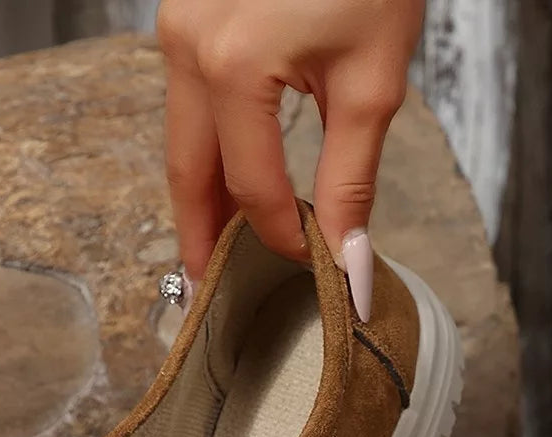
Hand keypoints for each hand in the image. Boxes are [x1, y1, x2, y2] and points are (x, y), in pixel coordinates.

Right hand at [158, 0, 422, 317]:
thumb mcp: (372, 85)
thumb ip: (353, 182)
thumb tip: (350, 261)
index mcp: (232, 68)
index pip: (253, 189)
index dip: (285, 239)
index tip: (317, 270)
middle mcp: (187, 48)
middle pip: (190, 172)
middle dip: (203, 238)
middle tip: (211, 294)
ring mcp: (179, 27)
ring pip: (182, 139)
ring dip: (201, 198)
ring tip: (218, 253)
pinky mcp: (188, 16)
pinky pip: (190, 104)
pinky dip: (208, 151)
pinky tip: (227, 183)